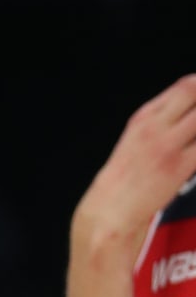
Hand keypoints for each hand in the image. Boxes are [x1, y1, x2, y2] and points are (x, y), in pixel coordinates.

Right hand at [72, 75, 195, 258]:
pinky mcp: (179, 166)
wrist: (109, 211)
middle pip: (194, 92)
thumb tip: (190, 116)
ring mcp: (168, 145)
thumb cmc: (123, 181)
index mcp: (144, 117)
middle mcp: (156, 126)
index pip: (185, 86)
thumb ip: (162, 123)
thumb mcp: (136, 140)